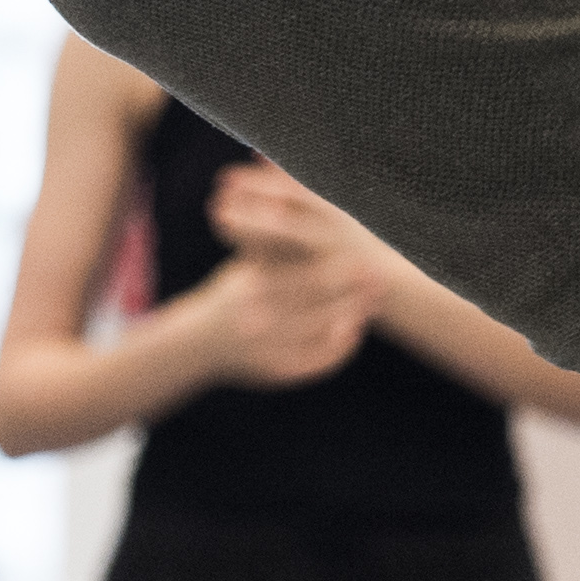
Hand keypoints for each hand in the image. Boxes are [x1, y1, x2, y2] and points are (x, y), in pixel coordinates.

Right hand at [182, 254, 377, 385]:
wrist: (198, 342)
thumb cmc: (231, 293)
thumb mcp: (247, 266)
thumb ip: (273, 243)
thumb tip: (297, 208)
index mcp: (253, 289)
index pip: (306, 279)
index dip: (339, 271)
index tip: (365, 261)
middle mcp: (258, 321)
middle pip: (318, 308)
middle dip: (352, 296)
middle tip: (381, 283)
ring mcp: (265, 350)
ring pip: (319, 337)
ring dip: (350, 321)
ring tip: (372, 307)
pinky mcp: (272, 372)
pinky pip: (313, 364)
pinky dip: (336, 351)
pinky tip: (353, 336)